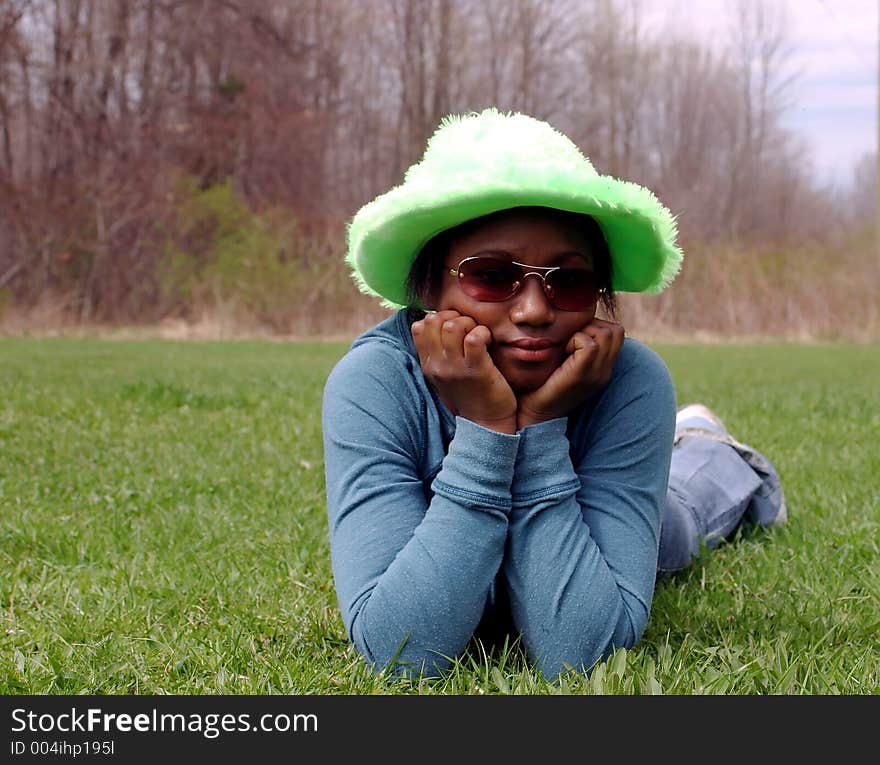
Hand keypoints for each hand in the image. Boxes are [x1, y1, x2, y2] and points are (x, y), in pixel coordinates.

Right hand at [412, 310, 516, 433]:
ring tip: (478, 335)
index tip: (454, 329)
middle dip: (454, 317)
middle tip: (469, 330)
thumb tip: (438, 319)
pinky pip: (474, 338)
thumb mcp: (444, 373)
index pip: (419, 326)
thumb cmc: (469, 392)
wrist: (485, 423)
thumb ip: (438, 350)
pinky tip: (488, 341)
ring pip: (453, 326)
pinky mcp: (476, 370)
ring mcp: (455, 368)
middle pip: (434, 321)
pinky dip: (482, 333)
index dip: (438, 318)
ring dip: (469, 324)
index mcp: (427, 364)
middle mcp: (437, 365)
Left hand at [516, 318, 624, 429]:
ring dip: (583, 332)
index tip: (574, 337)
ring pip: (606, 333)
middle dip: (591, 326)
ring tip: (568, 347)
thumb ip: (575, 344)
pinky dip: (575, 340)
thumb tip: (573, 318)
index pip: (617, 333)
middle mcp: (605, 371)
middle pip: (615, 330)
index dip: (596, 326)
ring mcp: (597, 374)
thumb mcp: (565, 361)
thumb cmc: (541, 384)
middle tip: (571, 340)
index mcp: (603, 368)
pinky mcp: (583, 375)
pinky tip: (563, 352)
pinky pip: (590, 344)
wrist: (534, 414)